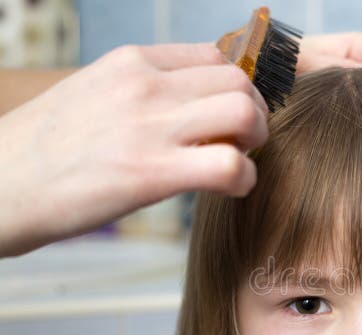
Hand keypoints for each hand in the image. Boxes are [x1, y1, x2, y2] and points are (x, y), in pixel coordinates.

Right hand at [0, 43, 268, 256]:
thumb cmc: (46, 150)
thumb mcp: (95, 94)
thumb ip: (146, 91)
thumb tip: (195, 102)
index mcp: (131, 61)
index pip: (217, 58)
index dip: (237, 90)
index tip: (230, 118)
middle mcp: (143, 85)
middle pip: (240, 83)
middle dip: (255, 116)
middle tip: (241, 144)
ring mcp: (148, 127)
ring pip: (244, 114)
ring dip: (255, 144)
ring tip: (234, 163)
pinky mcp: (150, 172)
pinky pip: (230, 166)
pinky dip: (244, 180)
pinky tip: (227, 190)